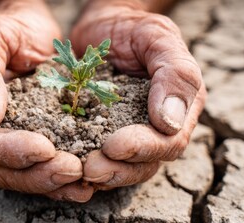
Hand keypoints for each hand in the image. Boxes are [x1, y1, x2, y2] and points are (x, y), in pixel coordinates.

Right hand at [0, 0, 92, 201]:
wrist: (30, 29)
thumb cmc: (11, 27)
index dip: (10, 150)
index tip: (45, 149)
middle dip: (34, 174)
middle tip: (72, 171)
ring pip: (16, 176)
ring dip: (48, 184)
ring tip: (81, 184)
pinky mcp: (22, 141)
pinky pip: (35, 169)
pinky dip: (56, 181)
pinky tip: (80, 185)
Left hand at [70, 0, 205, 189]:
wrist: (102, 28)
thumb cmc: (133, 29)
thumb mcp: (158, 38)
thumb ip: (173, 74)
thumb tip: (170, 122)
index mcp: (178, 110)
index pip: (168, 143)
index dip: (143, 149)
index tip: (114, 146)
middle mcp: (155, 129)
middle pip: (144, 165)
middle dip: (119, 170)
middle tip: (90, 169)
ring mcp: (127, 134)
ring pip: (121, 168)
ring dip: (100, 174)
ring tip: (77, 171)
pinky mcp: (100, 135)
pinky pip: (95, 156)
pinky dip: (82, 164)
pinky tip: (64, 163)